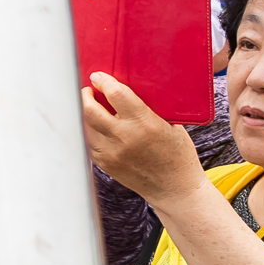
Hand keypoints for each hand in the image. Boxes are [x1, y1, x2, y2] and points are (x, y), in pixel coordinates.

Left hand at [78, 72, 205, 201]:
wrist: (174, 188)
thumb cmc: (177, 154)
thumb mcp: (171, 124)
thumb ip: (149, 107)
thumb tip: (128, 86)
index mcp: (144, 123)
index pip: (114, 94)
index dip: (103, 81)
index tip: (98, 76)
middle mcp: (124, 138)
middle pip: (90, 109)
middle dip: (86, 95)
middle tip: (89, 89)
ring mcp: (111, 153)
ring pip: (86, 125)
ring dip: (87, 113)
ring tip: (93, 106)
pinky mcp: (104, 164)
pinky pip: (90, 141)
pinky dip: (92, 130)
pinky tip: (99, 126)